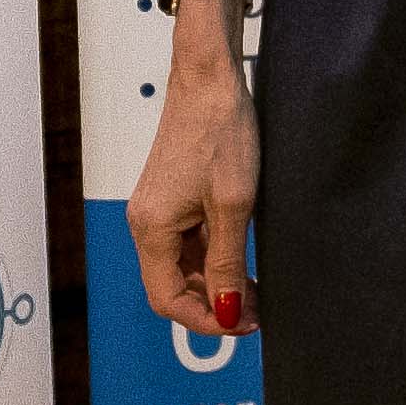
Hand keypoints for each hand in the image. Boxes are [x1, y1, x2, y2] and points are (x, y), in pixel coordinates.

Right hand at [128, 29, 259, 333]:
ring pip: (184, 268)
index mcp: (152, 228)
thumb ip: (228, 264)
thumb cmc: (220, 132)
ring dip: (217, 284)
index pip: (168, 299)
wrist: (210, 79)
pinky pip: (189, 244)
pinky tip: (245, 263)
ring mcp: (158, 211)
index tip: (244, 326)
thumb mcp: (234, 207)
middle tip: (259, 312)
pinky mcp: (172, 200)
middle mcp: (147, 222)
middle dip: (214, 305)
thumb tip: (228, 313)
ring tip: (258, 291)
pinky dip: (215, 260)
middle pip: (173, 287)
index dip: (206, 320)